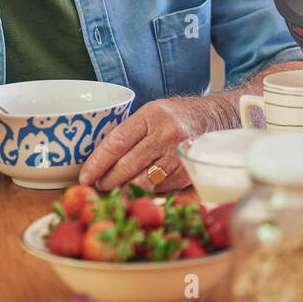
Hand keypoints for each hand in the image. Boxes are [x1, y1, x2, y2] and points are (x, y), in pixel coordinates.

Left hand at [78, 97, 213, 192]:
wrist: (217, 118)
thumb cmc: (178, 115)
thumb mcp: (153, 111)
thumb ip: (131, 130)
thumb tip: (99, 155)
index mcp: (152, 116)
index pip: (117, 142)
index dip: (97, 162)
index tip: (85, 176)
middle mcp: (166, 135)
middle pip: (127, 166)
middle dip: (107, 180)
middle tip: (97, 185)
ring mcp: (178, 156)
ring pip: (142, 182)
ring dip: (123, 189)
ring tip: (114, 188)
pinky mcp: (187, 172)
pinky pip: (158, 188)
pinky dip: (144, 190)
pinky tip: (137, 187)